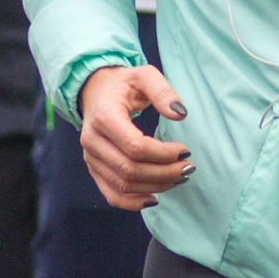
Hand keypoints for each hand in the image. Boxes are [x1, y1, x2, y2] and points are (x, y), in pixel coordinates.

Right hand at [77, 66, 192, 210]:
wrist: (96, 91)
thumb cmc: (124, 83)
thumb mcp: (144, 75)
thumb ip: (162, 91)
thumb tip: (180, 114)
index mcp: (104, 117)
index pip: (135, 146)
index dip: (163, 154)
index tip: (184, 150)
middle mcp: (92, 141)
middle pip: (130, 169)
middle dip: (164, 173)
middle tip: (188, 168)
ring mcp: (90, 158)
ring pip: (123, 185)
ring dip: (154, 186)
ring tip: (178, 179)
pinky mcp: (93, 168)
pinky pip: (111, 194)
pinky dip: (133, 202)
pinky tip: (154, 197)